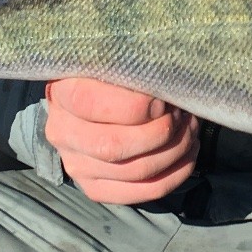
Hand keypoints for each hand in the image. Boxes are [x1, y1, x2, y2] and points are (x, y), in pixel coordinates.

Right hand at [44, 78, 199, 203]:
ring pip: (136, 170)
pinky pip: (143, 192)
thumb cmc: (115, 73)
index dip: (137, 105)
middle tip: (181, 115)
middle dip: (162, 131)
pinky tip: (188, 153)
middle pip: (115, 145)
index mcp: (63, 93)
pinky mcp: (96, 188)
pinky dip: (176, 174)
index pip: (93, 104)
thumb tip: (166, 80)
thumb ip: (134, 64)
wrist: (95, 99)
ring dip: (175, 150)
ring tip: (189, 129)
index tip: (162, 98)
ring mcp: (76, 165)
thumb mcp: (117, 58)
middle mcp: (62, 133)